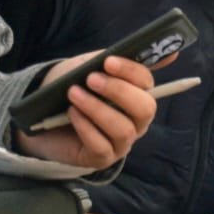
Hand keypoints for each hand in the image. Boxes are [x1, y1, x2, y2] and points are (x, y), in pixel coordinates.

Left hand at [15, 54, 157, 169]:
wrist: (40, 115)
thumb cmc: (72, 88)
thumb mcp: (90, 67)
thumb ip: (119, 57)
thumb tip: (173, 54)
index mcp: (137, 95)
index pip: (148, 83)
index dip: (131, 71)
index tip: (108, 61)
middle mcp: (135, 121)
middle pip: (145, 109)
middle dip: (118, 91)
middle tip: (91, 79)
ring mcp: (121, 143)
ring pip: (123, 129)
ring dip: (97, 108)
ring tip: (73, 94)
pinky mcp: (102, 159)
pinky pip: (102, 146)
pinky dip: (86, 127)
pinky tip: (71, 114)